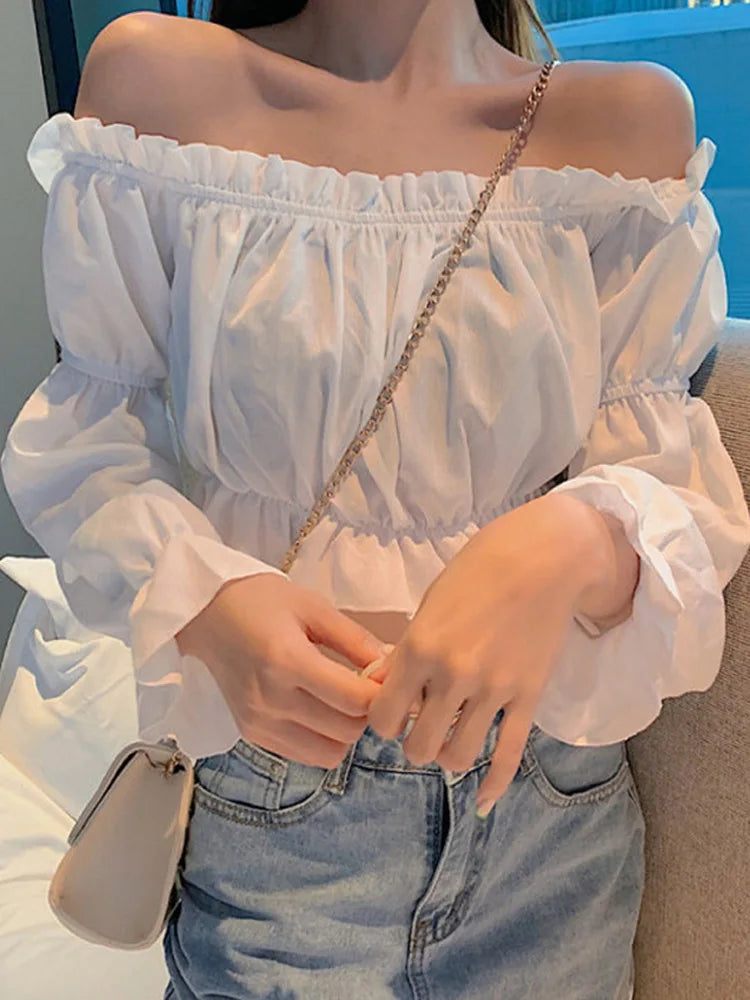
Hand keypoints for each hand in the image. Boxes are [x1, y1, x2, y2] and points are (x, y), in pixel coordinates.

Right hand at [175, 573, 388, 767]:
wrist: (205, 615)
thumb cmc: (260, 601)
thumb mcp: (312, 607)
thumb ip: (354, 639)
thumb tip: (390, 667)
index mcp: (288, 662)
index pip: (355, 701)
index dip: (380, 692)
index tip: (382, 675)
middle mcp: (272, 700)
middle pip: (346, 731)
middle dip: (366, 712)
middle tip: (364, 686)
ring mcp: (259, 723)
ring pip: (328, 753)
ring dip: (345, 732)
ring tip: (341, 701)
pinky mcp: (252, 735)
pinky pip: (304, 755)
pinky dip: (322, 740)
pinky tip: (319, 711)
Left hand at [366, 496, 599, 813]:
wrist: (543, 558)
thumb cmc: (477, 572)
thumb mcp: (429, 604)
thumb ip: (404, 651)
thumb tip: (376, 686)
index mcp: (420, 648)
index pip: (383, 717)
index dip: (382, 723)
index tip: (391, 714)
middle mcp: (453, 675)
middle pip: (419, 747)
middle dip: (414, 744)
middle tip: (421, 726)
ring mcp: (494, 690)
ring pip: (459, 756)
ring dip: (448, 755)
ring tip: (450, 739)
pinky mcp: (528, 697)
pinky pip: (508, 755)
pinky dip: (494, 785)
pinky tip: (483, 802)